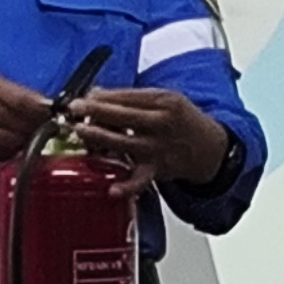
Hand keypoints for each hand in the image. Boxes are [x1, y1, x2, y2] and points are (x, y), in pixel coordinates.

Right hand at [0, 75, 52, 174]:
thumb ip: (22, 98)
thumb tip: (54, 111)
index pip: (22, 99)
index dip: (43, 112)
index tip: (57, 118)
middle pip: (19, 122)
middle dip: (36, 130)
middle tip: (46, 134)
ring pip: (11, 141)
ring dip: (23, 144)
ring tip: (25, 142)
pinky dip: (8, 155)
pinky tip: (7, 150)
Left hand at [69, 85, 233, 188]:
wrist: (209, 148)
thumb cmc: (182, 121)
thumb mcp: (165, 99)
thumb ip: (132, 97)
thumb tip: (97, 94)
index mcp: (164, 102)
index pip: (127, 96)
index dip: (101, 96)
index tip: (83, 97)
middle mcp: (162, 124)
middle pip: (124, 116)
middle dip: (96, 111)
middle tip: (74, 109)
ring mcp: (158, 148)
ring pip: (124, 142)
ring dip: (99, 137)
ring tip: (81, 131)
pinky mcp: (157, 170)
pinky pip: (140, 180)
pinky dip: (127, 186)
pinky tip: (112, 188)